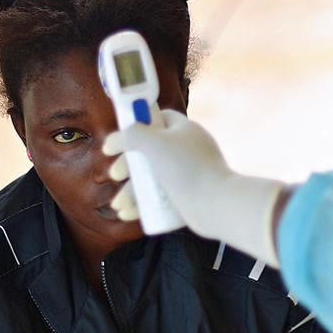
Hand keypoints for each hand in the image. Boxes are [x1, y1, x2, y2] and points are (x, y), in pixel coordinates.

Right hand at [103, 109, 283, 265]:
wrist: (217, 205)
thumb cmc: (186, 169)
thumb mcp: (154, 143)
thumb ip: (131, 134)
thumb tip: (115, 141)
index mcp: (184, 131)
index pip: (158, 118)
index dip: (136, 125)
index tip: (118, 140)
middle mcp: (187, 150)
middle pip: (149, 152)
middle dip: (128, 165)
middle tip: (116, 175)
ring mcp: (189, 174)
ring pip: (152, 179)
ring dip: (130, 192)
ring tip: (118, 206)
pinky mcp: (189, 197)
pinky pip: (161, 198)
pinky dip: (143, 205)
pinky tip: (127, 214)